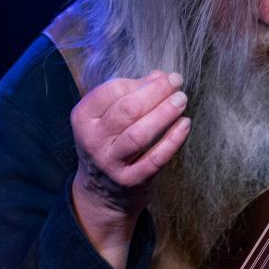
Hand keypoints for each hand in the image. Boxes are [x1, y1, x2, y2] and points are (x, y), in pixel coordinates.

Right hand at [70, 70, 190, 268]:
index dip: (141, 81)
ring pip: (140, 134)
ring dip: (165, 113)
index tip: (163, 77)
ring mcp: (111, 163)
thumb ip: (132, 93)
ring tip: (181, 100)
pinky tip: (184, 125)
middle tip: (177, 83)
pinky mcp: (131, 181)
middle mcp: (93, 141)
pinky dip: (173, 140)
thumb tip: (160, 76)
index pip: (112, 90)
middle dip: (156, 92)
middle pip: (127, 110)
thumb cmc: (110, 143)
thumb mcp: (108, 117)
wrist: (102, 192)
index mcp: (84, 117)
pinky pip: (155, 158)